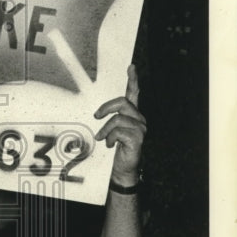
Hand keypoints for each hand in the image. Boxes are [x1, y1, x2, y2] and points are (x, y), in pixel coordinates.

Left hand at [93, 64, 145, 184]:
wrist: (122, 169)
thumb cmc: (116, 149)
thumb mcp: (111, 131)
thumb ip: (109, 119)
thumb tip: (97, 112)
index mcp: (132, 115)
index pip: (134, 94)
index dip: (133, 80)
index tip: (131, 67)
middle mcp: (139, 119)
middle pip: (122, 102)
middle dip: (106, 108)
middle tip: (96, 116)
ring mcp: (141, 128)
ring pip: (118, 119)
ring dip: (105, 130)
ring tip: (102, 138)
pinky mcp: (138, 138)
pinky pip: (118, 131)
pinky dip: (110, 138)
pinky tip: (111, 145)